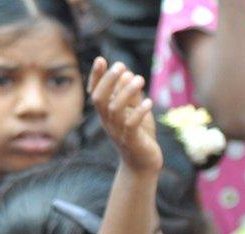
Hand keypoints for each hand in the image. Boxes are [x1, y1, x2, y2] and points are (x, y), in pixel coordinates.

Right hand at [89, 58, 158, 175]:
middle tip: (121, 65)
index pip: (96, 92)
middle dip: (108, 81)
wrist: (143, 164)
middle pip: (100, 99)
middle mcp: (108, 122)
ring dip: (126, 93)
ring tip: (140, 78)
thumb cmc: (139, 135)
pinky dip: (139, 112)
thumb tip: (128, 73)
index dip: (96, 77)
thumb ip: (132, 95)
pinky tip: (148, 102)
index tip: (101, 59)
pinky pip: (131, 125)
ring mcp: (118, 132)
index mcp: (107, 113)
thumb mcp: (136, 111)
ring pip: (114, 110)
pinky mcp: (131, 141)